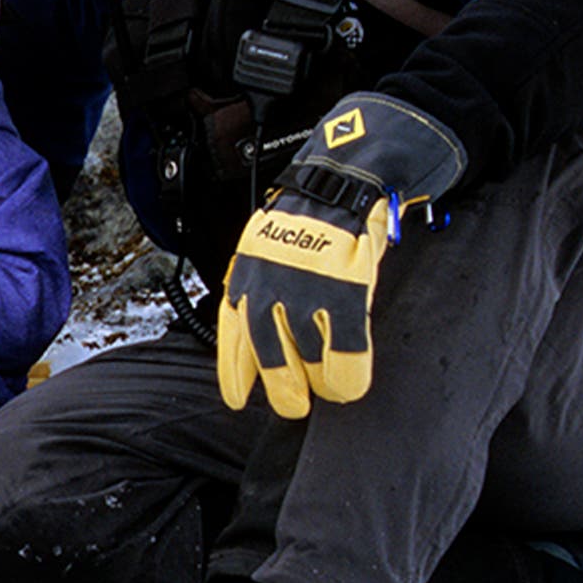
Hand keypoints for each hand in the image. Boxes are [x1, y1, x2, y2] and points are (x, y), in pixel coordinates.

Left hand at [218, 92, 465, 417]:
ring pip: (308, 354)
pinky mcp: (344, 285)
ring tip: (327, 394)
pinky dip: (347, 370)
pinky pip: (344, 342)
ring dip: (318, 384)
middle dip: (281, 387)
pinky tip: (350, 383)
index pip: (232, 333)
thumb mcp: (265, 246)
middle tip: (293, 406)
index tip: (237, 400)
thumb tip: (258, 335)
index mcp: (245, 272)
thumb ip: (258, 285)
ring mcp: (306, 285)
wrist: (344, 176)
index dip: (235, 373)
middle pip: (268, 351)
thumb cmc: (307, 216)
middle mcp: (268, 281)